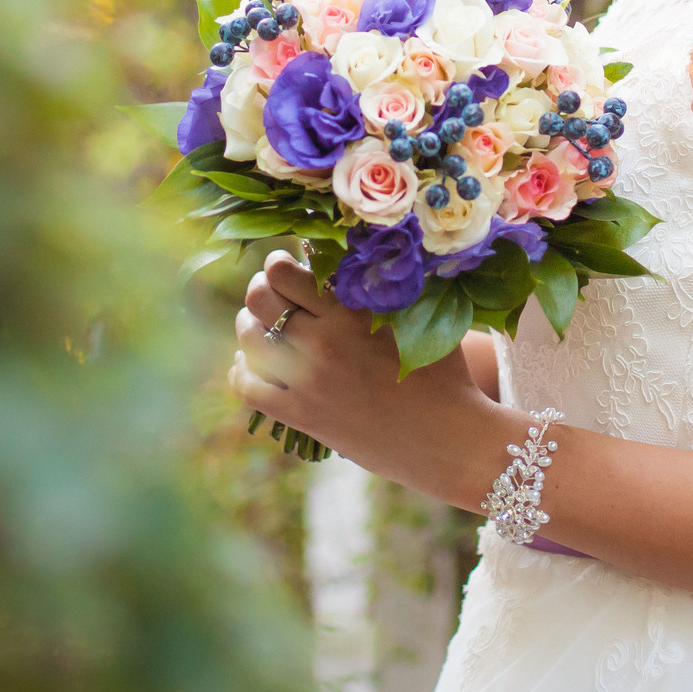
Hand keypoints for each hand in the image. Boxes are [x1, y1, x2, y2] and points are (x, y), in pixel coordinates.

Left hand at [229, 251, 498, 493]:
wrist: (449, 440)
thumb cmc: (445, 376)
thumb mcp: (420, 318)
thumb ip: (386, 286)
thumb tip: (360, 251)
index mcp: (351, 312)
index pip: (286, 272)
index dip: (278, 264)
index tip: (285, 266)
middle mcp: (324, 341)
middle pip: (260, 299)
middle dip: (261, 289)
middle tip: (271, 293)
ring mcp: (309, 381)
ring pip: (249, 339)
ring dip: (248, 325)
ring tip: (258, 324)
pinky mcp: (303, 417)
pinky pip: (248, 387)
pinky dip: (242, 371)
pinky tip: (251, 364)